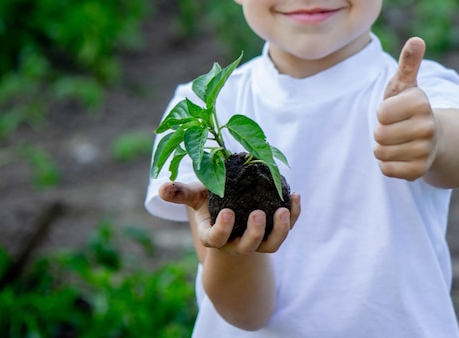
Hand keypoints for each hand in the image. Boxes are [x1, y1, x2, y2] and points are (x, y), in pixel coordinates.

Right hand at [159, 181, 300, 254]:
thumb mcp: (195, 195)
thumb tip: (162, 188)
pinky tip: (295, 196)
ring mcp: (257, 241)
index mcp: (214, 236)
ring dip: (281, 230)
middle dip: (255, 233)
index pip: (217, 239)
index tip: (228, 213)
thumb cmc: (208, 201)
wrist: (228, 209)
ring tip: (284, 210)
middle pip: (248, 246)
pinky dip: (294, 214)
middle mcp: (236, 243)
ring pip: (271, 244)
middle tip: (260, 214)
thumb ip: (180, 193)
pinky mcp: (274, 233)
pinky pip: (287, 228)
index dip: (222, 230)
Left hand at [374, 37, 438, 180]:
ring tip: (398, 142)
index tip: (396, 112)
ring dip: (383, 148)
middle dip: (381, 132)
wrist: (435, 140)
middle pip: (379, 134)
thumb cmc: (410, 109)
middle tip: (396, 129)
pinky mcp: (419, 171)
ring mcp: (425, 151)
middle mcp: (428, 127)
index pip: (381, 113)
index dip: (382, 113)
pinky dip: (387, 164)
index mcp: (421, 103)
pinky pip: (386, 169)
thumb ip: (408, 64)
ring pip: (380, 153)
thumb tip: (416, 40)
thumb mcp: (406, 85)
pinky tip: (400, 156)